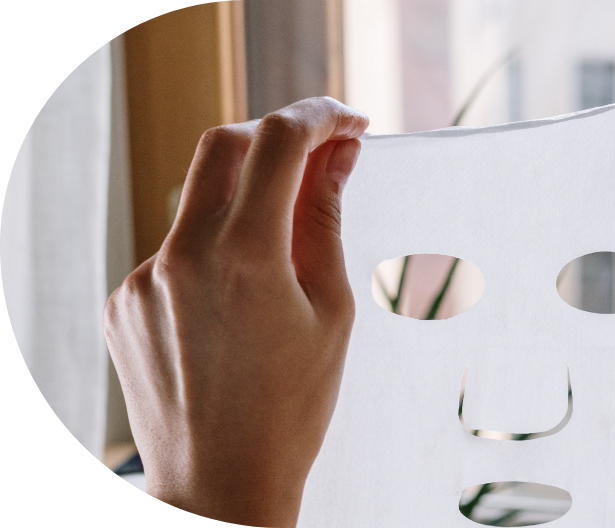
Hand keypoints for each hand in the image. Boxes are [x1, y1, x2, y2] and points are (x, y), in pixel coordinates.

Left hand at [104, 97, 367, 526]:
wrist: (221, 484)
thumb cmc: (291, 409)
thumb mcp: (331, 311)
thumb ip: (325, 220)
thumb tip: (339, 157)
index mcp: (245, 257)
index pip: (278, 140)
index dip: (320, 117)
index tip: (348, 123)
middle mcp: (182, 256)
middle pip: (225, 144)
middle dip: (277, 137)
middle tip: (320, 159)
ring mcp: (143, 278)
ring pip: (198, 197)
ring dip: (246, 194)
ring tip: (284, 244)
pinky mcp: (124, 299)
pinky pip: (174, 244)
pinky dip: (213, 243)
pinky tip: (239, 294)